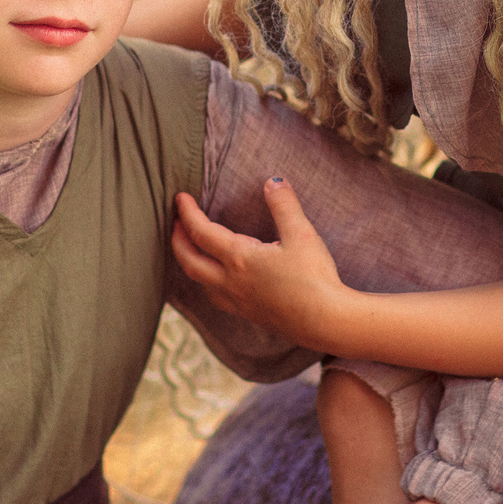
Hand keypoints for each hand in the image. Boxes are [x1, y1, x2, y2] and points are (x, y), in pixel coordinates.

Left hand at [171, 180, 348, 347]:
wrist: (326, 322)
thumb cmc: (314, 278)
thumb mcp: (302, 234)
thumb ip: (284, 205)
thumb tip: (272, 181)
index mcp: (239, 259)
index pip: (201, 232)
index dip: (187, 213)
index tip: (180, 197)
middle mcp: (231, 283)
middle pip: (189, 262)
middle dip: (178, 240)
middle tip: (176, 222)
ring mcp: (239, 302)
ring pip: (200, 283)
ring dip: (189, 263)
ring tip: (192, 249)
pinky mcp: (250, 315)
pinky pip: (216, 298)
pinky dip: (207, 283)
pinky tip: (219, 280)